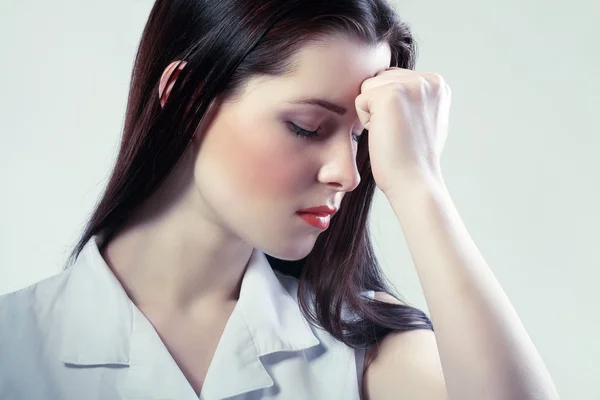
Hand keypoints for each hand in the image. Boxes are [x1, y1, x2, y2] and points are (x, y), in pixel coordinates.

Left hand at [355, 68, 450, 197]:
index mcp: (437, 83)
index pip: (393, 78)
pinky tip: (385, 135)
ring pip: (368, 88)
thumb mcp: (424, 117)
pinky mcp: (391, 94)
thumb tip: (395, 87)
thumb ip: (414, 97)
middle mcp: (428, 79)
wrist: (414, 181)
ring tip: (392, 132)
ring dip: (373, 114)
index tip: (406, 128)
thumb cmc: (414, 157)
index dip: (391, 107)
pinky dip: (366, 121)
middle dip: (381, 108)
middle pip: (379, 80)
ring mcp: (411, 84)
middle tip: (398, 133)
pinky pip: (360, 101)